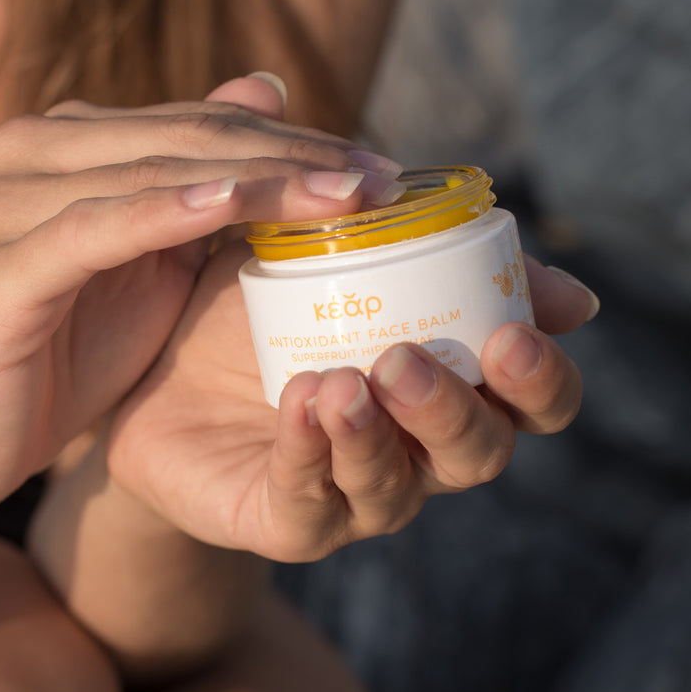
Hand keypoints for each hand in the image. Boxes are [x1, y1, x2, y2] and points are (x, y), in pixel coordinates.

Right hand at [0, 76, 405, 523]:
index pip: (202, 124)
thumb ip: (199, 179)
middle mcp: (30, 154)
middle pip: (184, 137)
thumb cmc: (63, 352)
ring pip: (148, 173)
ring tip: (336, 194)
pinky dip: (158, 213)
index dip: (295, 140)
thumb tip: (267, 87)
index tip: (382, 167)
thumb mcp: (150, 265)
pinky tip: (226, 207)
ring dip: (251, 180)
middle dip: (290, 156)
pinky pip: (90, 231)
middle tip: (379, 178)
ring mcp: (6, 208)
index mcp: (68, 145)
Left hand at [106, 243, 592, 562]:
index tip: (519, 325)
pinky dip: (310, 450)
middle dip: (457, 406)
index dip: (543, 371)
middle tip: (410, 355)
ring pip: (401, 484)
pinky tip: (300, 401)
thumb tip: (418, 168)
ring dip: (378, 432)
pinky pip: (313, 500)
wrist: (147, 381)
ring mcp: (357, 495)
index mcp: (448, 384)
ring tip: (345, 377)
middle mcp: (419, 450)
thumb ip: (364, 209)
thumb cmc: (245, 315)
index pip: (534, 397)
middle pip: (483, 451)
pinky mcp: (290, 523)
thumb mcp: (306, 251)